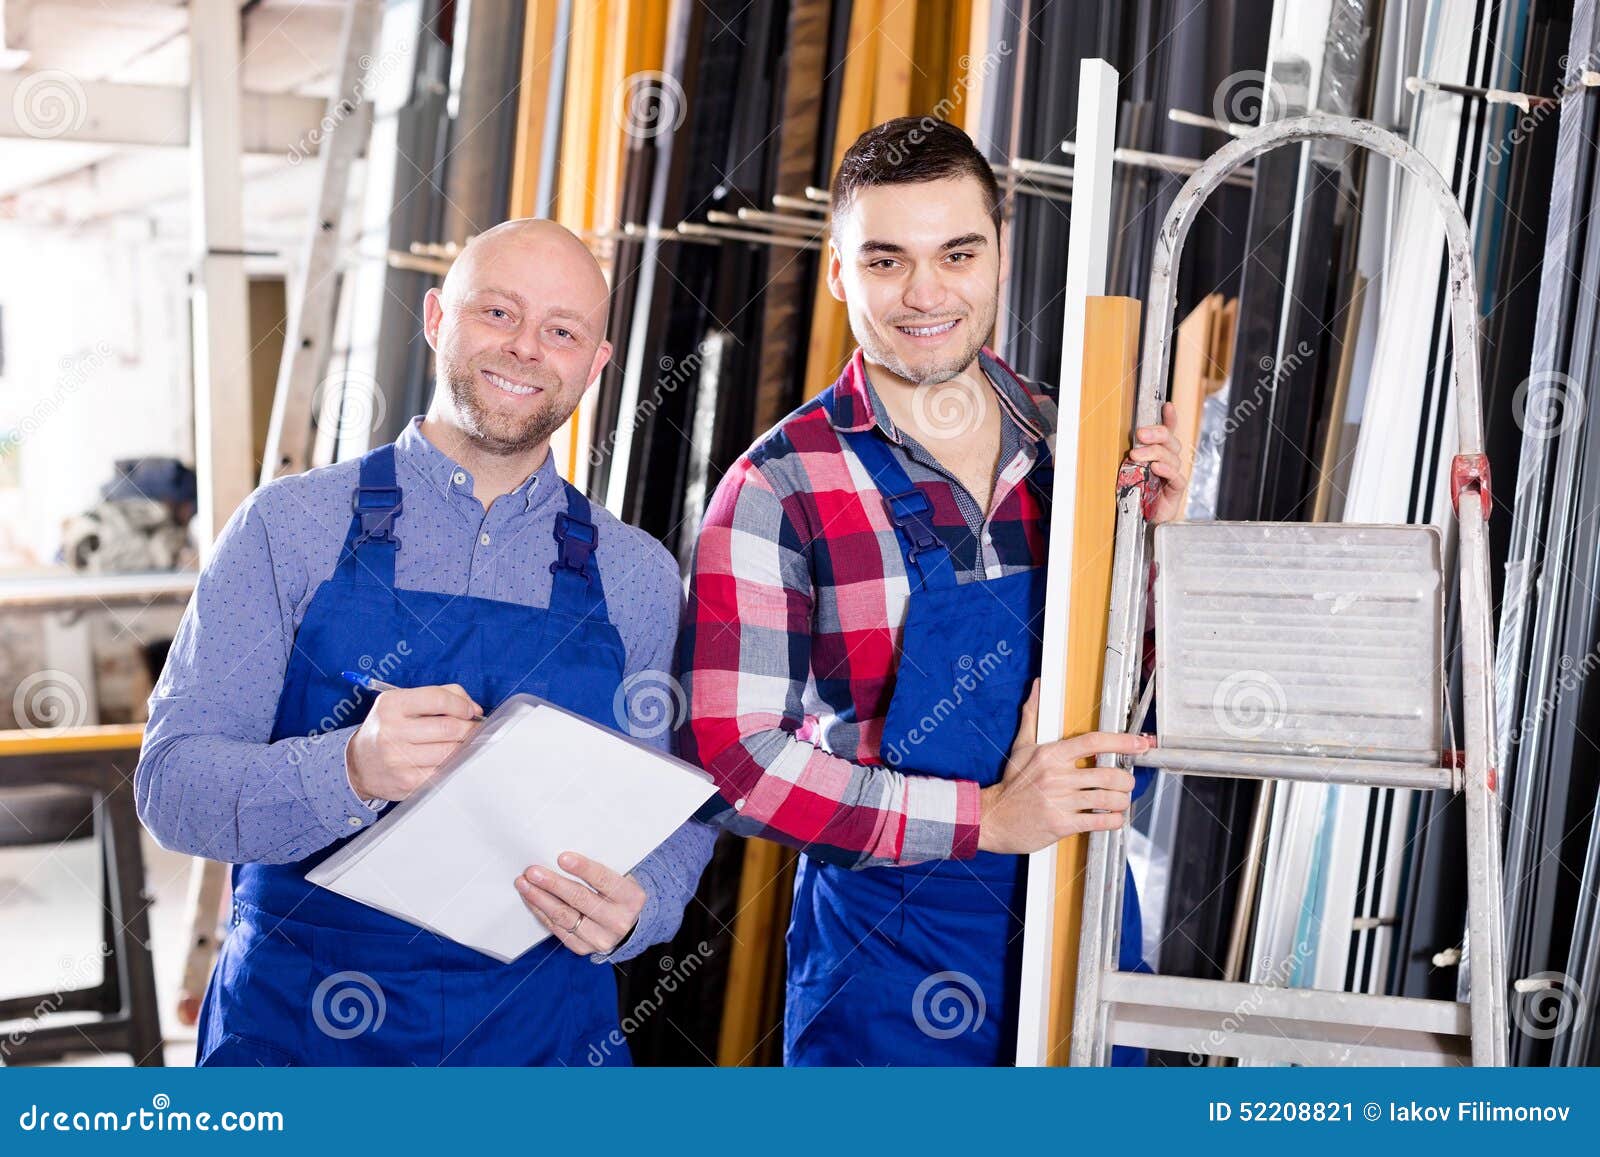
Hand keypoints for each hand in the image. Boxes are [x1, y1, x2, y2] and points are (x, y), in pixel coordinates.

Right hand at [344, 683, 481, 802]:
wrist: (358, 765)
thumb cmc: (389, 729)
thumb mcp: (403, 703)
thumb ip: (441, 696)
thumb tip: (474, 709)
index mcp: (391, 705)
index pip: (437, 699)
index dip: (461, 704)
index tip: (470, 711)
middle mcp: (391, 731)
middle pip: (448, 727)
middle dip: (469, 728)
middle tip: (474, 729)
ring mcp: (398, 759)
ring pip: (450, 751)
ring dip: (465, 747)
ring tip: (463, 743)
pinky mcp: (408, 781)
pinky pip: (445, 771)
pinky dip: (454, 764)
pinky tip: (450, 760)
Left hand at [515, 851, 645, 956]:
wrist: (628, 925)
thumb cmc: (619, 893)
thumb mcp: (622, 877)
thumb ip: (600, 869)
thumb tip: (563, 857)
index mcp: (632, 898)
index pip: (604, 880)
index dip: (583, 868)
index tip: (561, 858)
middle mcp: (618, 921)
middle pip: (580, 899)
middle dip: (553, 884)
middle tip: (533, 872)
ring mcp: (601, 938)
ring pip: (564, 916)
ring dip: (540, 898)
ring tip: (524, 884)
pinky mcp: (583, 948)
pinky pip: (557, 929)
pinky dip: (541, 912)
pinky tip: (531, 899)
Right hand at [976, 681, 1150, 854]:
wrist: (993, 818)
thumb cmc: (1011, 785)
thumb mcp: (1021, 747)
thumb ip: (1032, 716)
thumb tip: (1036, 687)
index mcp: (1051, 755)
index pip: (1093, 742)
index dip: (1122, 741)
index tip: (1139, 743)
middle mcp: (1056, 777)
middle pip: (1107, 774)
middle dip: (1125, 780)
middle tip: (1126, 782)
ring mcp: (1059, 801)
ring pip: (1107, 799)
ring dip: (1121, 801)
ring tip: (1120, 800)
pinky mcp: (1061, 824)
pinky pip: (1098, 821)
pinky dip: (1113, 821)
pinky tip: (1112, 818)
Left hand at [1128, 400, 1188, 524]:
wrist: (1137, 523)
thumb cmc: (1132, 495)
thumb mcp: (1125, 472)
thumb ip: (1129, 459)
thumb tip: (1119, 445)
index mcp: (1158, 454)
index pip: (1167, 433)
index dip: (1169, 419)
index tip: (1167, 406)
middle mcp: (1168, 462)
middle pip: (1171, 441)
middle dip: (1157, 433)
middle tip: (1140, 434)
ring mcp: (1173, 476)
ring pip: (1172, 457)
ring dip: (1154, 453)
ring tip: (1137, 456)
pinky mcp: (1175, 491)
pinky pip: (1176, 476)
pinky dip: (1166, 470)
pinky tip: (1156, 468)